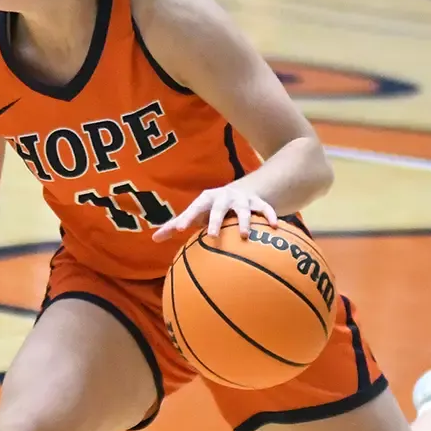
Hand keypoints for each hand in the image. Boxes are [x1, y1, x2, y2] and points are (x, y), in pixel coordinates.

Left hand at [152, 181, 278, 241]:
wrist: (240, 191)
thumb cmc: (210, 208)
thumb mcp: (195, 214)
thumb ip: (175, 225)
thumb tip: (154, 238)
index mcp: (206, 200)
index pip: (195, 208)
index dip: (188, 217)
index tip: (181, 229)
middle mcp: (224, 197)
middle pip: (219, 207)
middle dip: (215, 220)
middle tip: (211, 236)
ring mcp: (243, 199)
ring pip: (244, 210)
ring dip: (243, 222)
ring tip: (243, 236)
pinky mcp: (258, 203)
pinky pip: (265, 209)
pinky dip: (270, 217)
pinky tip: (275, 228)